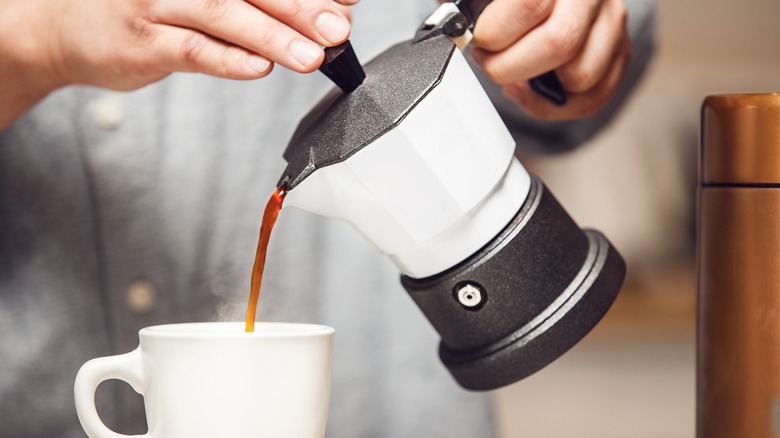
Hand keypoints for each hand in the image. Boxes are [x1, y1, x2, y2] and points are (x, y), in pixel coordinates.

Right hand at [0, 0, 353, 128]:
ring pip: (221, 14)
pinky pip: (190, 50)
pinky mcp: (141, 41)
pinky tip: (259, 69)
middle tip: (340, 26)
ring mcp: (154, 2)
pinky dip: (227, 60)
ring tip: (312, 55)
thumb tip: (327, 10)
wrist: (64, 26)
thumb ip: (258, 1)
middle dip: (301, 5)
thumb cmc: (146, 6)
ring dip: (271, 35)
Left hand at [471, 0, 629, 119]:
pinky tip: (530, 86)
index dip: (494, 33)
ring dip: (535, 85)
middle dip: (509, 66)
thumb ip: (463, 1)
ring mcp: (612, 21)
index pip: (528, 5)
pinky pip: (592, 98)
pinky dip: (553, 105)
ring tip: (513, 69)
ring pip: (579, 77)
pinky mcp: (620, 51)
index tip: (478, 40)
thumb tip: (450, 23)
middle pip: (558, 44)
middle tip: (489, 60)